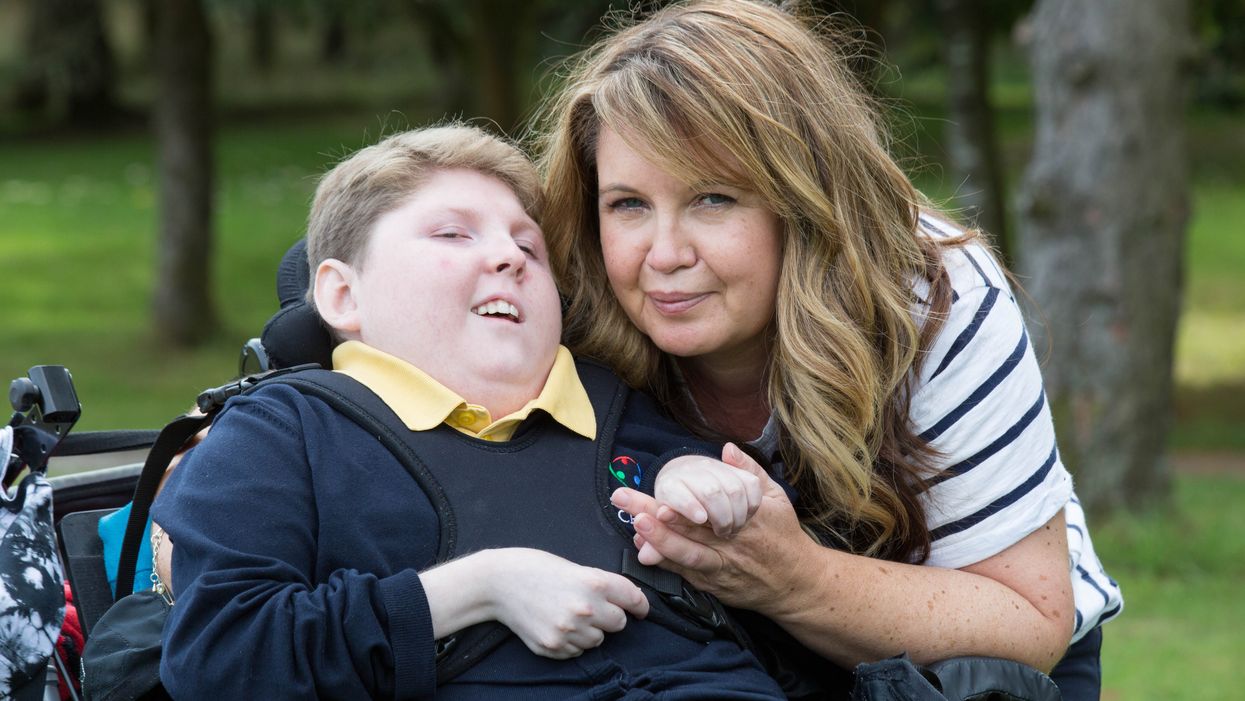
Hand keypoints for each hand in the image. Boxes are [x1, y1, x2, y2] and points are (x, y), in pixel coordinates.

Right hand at [485, 548, 649, 658]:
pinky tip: (556, 624)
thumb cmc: (535, 567)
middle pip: (619, 624)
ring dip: (590, 630)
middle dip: (611, 616)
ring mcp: (569, 631)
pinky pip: (576, 651)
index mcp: (594, 582)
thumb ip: (601, 584)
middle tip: (594, 607)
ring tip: (568, 614)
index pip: (633, 599)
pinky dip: (571, 641)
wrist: (497, 583)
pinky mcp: (553, 646)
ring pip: (598, 640)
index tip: (641, 610)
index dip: (640, 605)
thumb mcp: (574, 567)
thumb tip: (628, 601)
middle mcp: (585, 609)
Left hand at [610, 444, 813, 613]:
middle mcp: (731, 544)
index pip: (709, 508)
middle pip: (688, 528)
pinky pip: (686, 573)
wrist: (796, 583)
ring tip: (636, 525)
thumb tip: (727, 449)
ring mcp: (721, 567)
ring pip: (687, 555)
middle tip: (623, 499)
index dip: (683, 504)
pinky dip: (665, 561)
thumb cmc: (784, 535)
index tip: (660, 497)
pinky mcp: (714, 585)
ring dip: (659, 541)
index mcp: (746, 519)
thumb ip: (751, 472)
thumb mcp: (776, 498)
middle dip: (653, 513)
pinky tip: (645, 550)